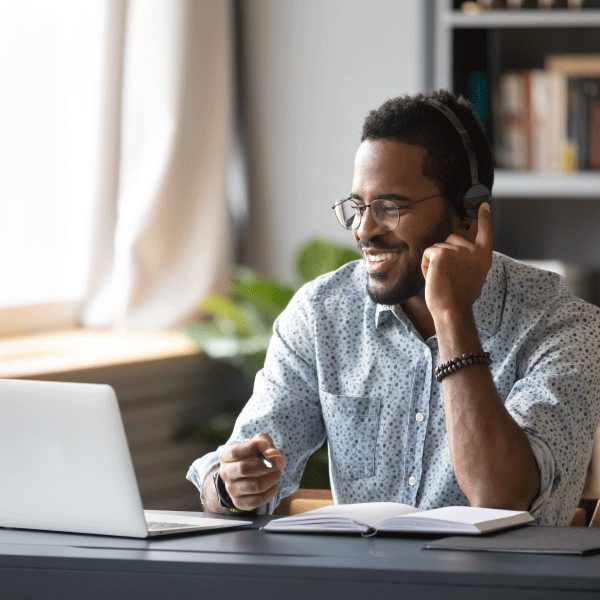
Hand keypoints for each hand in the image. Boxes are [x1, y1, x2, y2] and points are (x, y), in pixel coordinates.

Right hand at [218, 433, 284, 510]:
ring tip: (279, 473)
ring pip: (255, 486)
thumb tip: (273, 453)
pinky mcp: (239, 502)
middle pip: (244, 469)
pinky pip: (258, 500)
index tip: (265, 445)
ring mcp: (231, 489)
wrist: (243, 476)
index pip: (235, 452)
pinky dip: (270, 492)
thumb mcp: (256, 443)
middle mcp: (225, 473)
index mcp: (226, 456)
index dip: (251, 447)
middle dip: (265, 465)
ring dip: (271, 478)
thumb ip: (264, 442)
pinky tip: (274, 485)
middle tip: (279, 462)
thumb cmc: (252, 455)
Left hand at [421, 202, 492, 318]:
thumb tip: (458, 254)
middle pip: (452, 238)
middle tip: (448, 275)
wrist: (453, 309)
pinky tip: (433, 277)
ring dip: (434, 263)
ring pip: (437, 248)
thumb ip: (469, 261)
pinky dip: (425, 266)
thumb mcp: (474, 276)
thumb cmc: (460, 298)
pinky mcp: (441, 253)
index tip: (483, 205)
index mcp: (483, 256)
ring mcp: (457, 250)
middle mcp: (472, 250)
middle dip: (445, 253)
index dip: (484, 218)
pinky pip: (427, 253)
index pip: (485, 232)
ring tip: (442, 279)